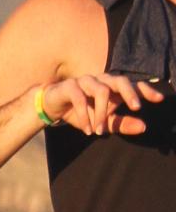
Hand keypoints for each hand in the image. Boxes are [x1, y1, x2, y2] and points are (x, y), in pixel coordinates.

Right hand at [38, 74, 162, 137]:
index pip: (132, 84)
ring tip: (100, 132)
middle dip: (130, 93)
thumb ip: (122, 123)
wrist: (51, 107)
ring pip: (100, 91)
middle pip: (119, 80)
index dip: (146, 90)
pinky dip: (85, 116)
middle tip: (137, 108)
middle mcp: (101, 80)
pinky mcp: (69, 86)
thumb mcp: (103, 121)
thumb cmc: (80, 111)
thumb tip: (143, 127)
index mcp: (111, 86)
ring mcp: (85, 81)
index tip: (159, 99)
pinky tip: (87, 129)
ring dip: (101, 113)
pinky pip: (80, 99)